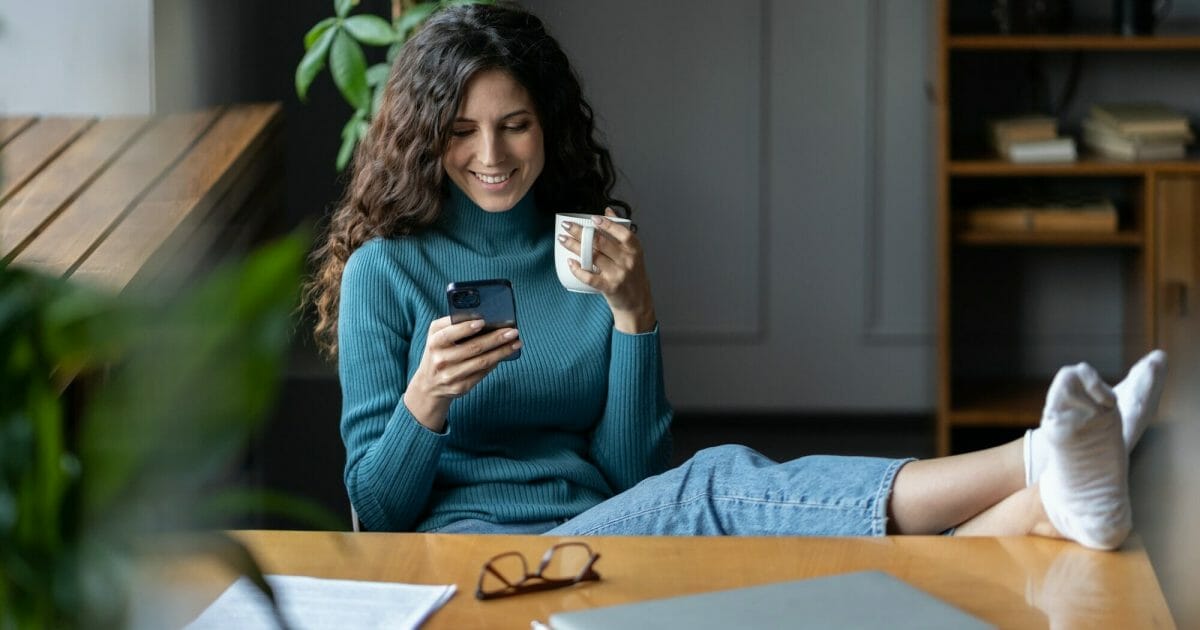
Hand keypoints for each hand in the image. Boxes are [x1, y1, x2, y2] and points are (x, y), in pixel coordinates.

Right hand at [404, 316, 522, 431]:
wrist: (429, 384)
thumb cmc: (438, 351)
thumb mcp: (436, 335)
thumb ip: (451, 324)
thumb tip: (481, 318)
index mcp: (434, 343)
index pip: (449, 334)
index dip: (466, 328)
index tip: (483, 322)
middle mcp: (441, 360)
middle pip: (472, 348)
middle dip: (495, 339)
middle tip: (513, 332)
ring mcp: (450, 376)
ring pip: (481, 362)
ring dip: (502, 352)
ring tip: (515, 343)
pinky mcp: (461, 387)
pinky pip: (482, 373)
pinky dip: (495, 362)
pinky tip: (505, 354)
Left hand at [559, 208, 656, 333]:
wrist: (637, 304)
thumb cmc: (633, 276)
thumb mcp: (633, 253)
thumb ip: (621, 232)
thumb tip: (608, 211)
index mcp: (634, 250)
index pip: (623, 233)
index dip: (608, 224)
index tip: (593, 218)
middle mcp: (627, 261)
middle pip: (601, 242)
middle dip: (581, 232)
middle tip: (568, 226)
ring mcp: (618, 275)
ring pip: (593, 257)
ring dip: (575, 247)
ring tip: (563, 239)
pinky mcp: (609, 288)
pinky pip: (590, 277)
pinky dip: (578, 269)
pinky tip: (570, 262)